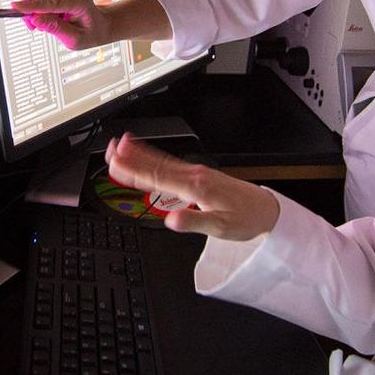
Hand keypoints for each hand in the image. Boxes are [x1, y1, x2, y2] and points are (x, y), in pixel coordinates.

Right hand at [11, 0, 114, 49]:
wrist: (100, 24)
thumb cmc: (91, 32)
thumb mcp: (75, 39)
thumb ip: (55, 28)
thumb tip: (35, 19)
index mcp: (79, 0)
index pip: (51, 2)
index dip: (32, 5)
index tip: (15, 7)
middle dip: (30, 9)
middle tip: (32, 26)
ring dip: (34, 10)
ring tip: (44, 24)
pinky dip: (38, 7)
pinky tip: (48, 17)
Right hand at [104, 134, 280, 240]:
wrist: (265, 211)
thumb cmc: (246, 219)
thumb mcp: (221, 228)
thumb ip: (195, 222)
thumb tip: (172, 220)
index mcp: (197, 187)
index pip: (159, 177)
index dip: (135, 171)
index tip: (116, 164)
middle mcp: (195, 175)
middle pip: (157, 164)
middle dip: (132, 157)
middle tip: (110, 150)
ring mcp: (197, 173)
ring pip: (163, 161)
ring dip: (141, 153)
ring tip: (121, 146)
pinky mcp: (199, 175)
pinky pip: (172, 163)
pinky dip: (156, 157)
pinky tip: (147, 154)